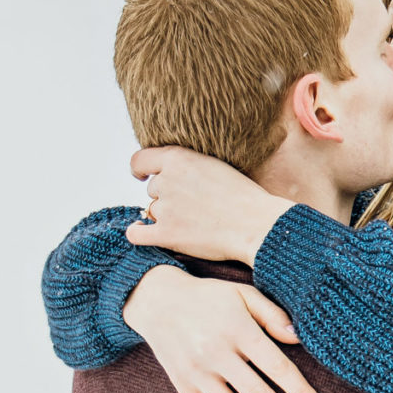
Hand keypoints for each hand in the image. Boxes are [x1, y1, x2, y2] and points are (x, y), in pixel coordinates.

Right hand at [122, 266, 323, 392]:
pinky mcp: (181, 383)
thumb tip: (299, 339)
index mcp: (238, 330)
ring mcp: (197, 372)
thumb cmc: (209, 296)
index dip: (299, 391)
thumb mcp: (242, 294)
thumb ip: (272, 315)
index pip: (276, 367)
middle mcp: (217, 354)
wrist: (156, 298)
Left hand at [127, 146, 291, 264]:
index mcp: (178, 158)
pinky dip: (136, 232)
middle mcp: (167, 180)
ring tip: (194, 221)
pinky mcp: (167, 234)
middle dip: (167, 196)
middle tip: (193, 205)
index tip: (141, 175)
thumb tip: (167, 174)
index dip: (139, 168)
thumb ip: (189, 166)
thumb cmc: (243, 196)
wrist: (256, 224)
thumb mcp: (215, 165)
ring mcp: (166, 208)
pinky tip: (139, 231)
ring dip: (166, 216)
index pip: (141, 160)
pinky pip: (137, 234)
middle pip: (153, 189)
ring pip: (153, 211)